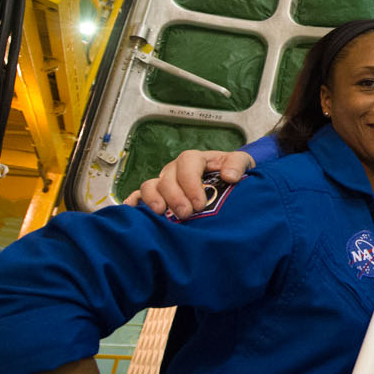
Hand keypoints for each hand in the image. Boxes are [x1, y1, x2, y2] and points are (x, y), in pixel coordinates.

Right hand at [129, 150, 255, 218]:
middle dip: (175, 197)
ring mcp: (163, 182)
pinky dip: (134, 202)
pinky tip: (132, 211)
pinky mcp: (156, 195)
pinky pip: (138, 196)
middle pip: (167, 179)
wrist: (228, 179)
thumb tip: (229, 176)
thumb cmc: (232, 171)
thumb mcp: (241, 163)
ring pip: (150, 186)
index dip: (190, 184)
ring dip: (154, 200)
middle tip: (186, 214)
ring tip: (162, 214)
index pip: (187, 165)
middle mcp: (175, 169)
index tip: (200, 203)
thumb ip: (237, 164)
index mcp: (194, 159)